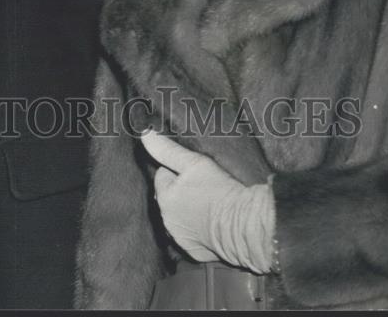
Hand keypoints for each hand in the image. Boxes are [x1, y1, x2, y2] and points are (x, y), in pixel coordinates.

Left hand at [140, 130, 274, 274]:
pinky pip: (191, 236)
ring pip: (178, 217)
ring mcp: (179, 238)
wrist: (243, 226)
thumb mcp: (194, 163)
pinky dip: (197, 230)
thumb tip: (144, 134)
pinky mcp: (193, 251)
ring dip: (187, 211)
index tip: (194, 174)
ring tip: (208, 205)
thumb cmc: (219, 191)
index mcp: (164, 197)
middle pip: (169, 198)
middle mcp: (166, 220)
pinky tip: (211, 223)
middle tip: (203, 188)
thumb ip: (167, 150)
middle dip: (180, 191)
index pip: (162, 176)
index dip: (178, 172)